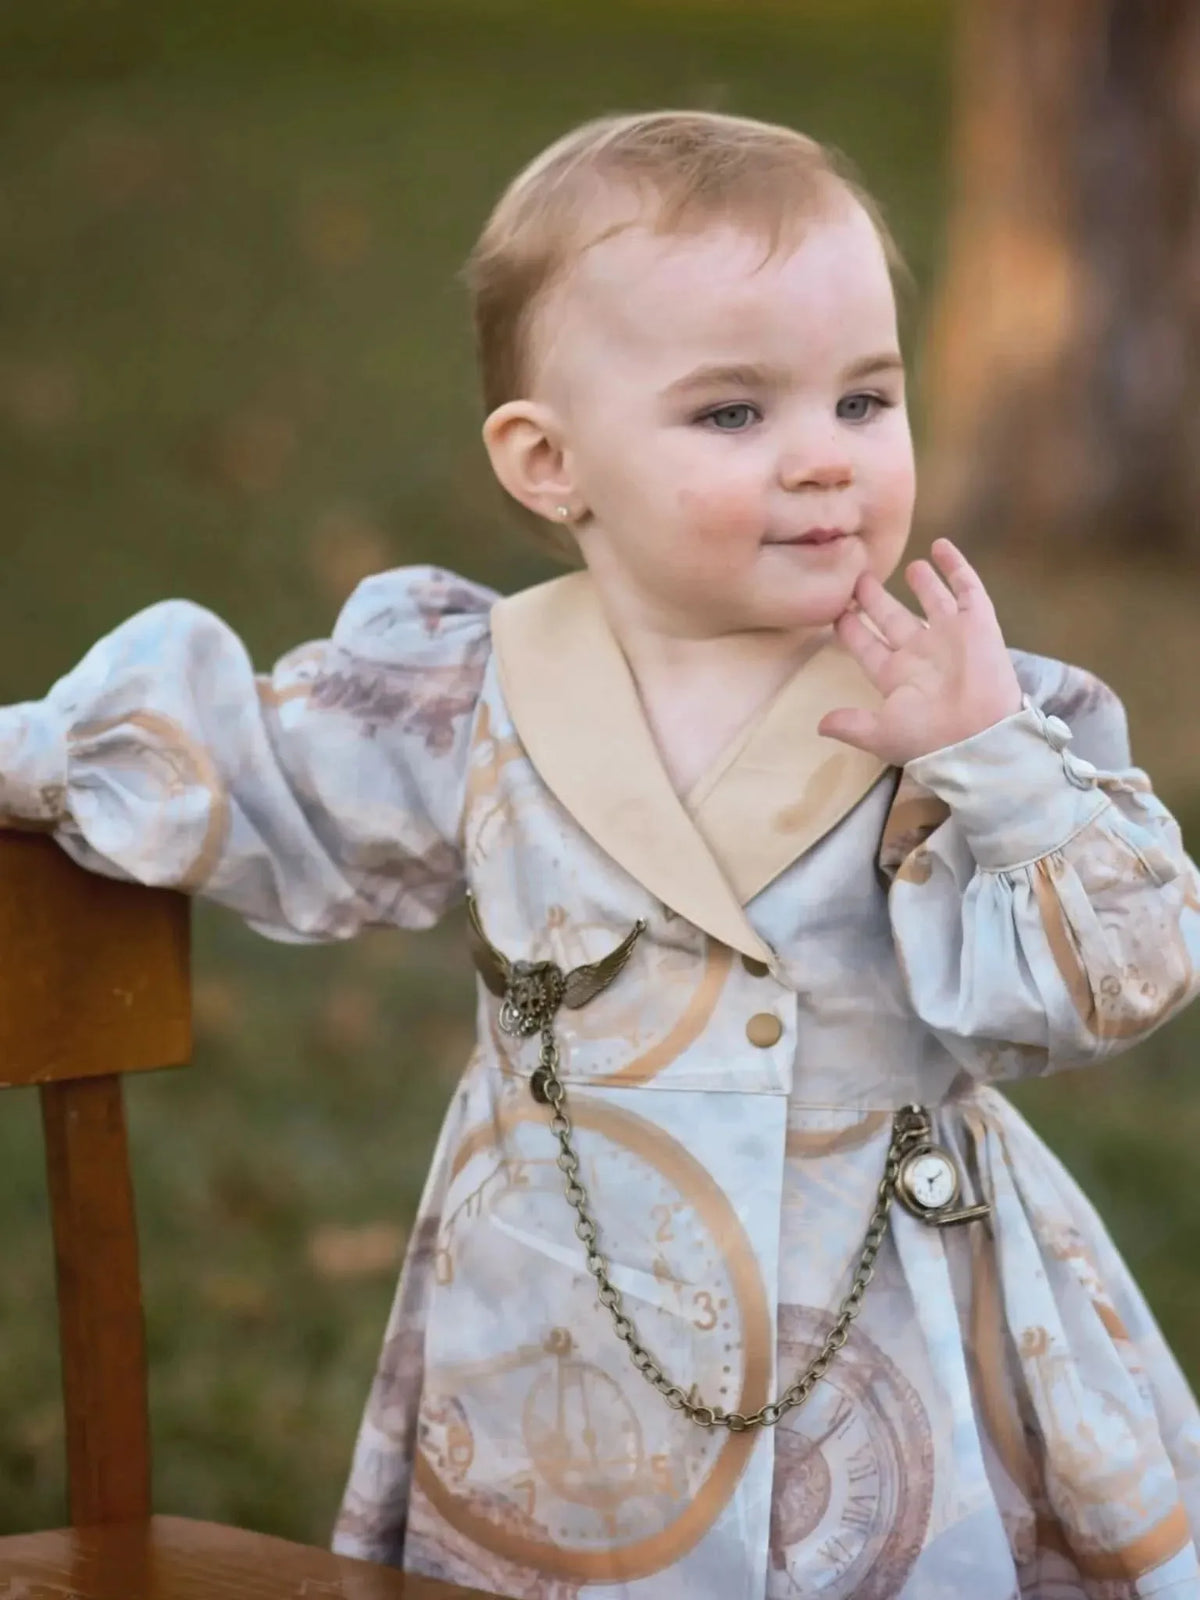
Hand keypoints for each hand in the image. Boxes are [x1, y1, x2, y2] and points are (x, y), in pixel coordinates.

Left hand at [817, 539, 1022, 766]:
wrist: (980, 733)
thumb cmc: (929, 734)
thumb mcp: (882, 733)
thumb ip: (851, 724)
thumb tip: (819, 726)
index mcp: (897, 677)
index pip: (868, 647)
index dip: (852, 631)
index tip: (836, 613)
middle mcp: (922, 653)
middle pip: (895, 619)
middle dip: (878, 601)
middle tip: (861, 579)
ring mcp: (951, 636)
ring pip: (932, 602)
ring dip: (922, 583)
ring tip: (910, 564)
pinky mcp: (978, 624)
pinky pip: (967, 589)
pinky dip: (955, 567)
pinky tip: (942, 546)